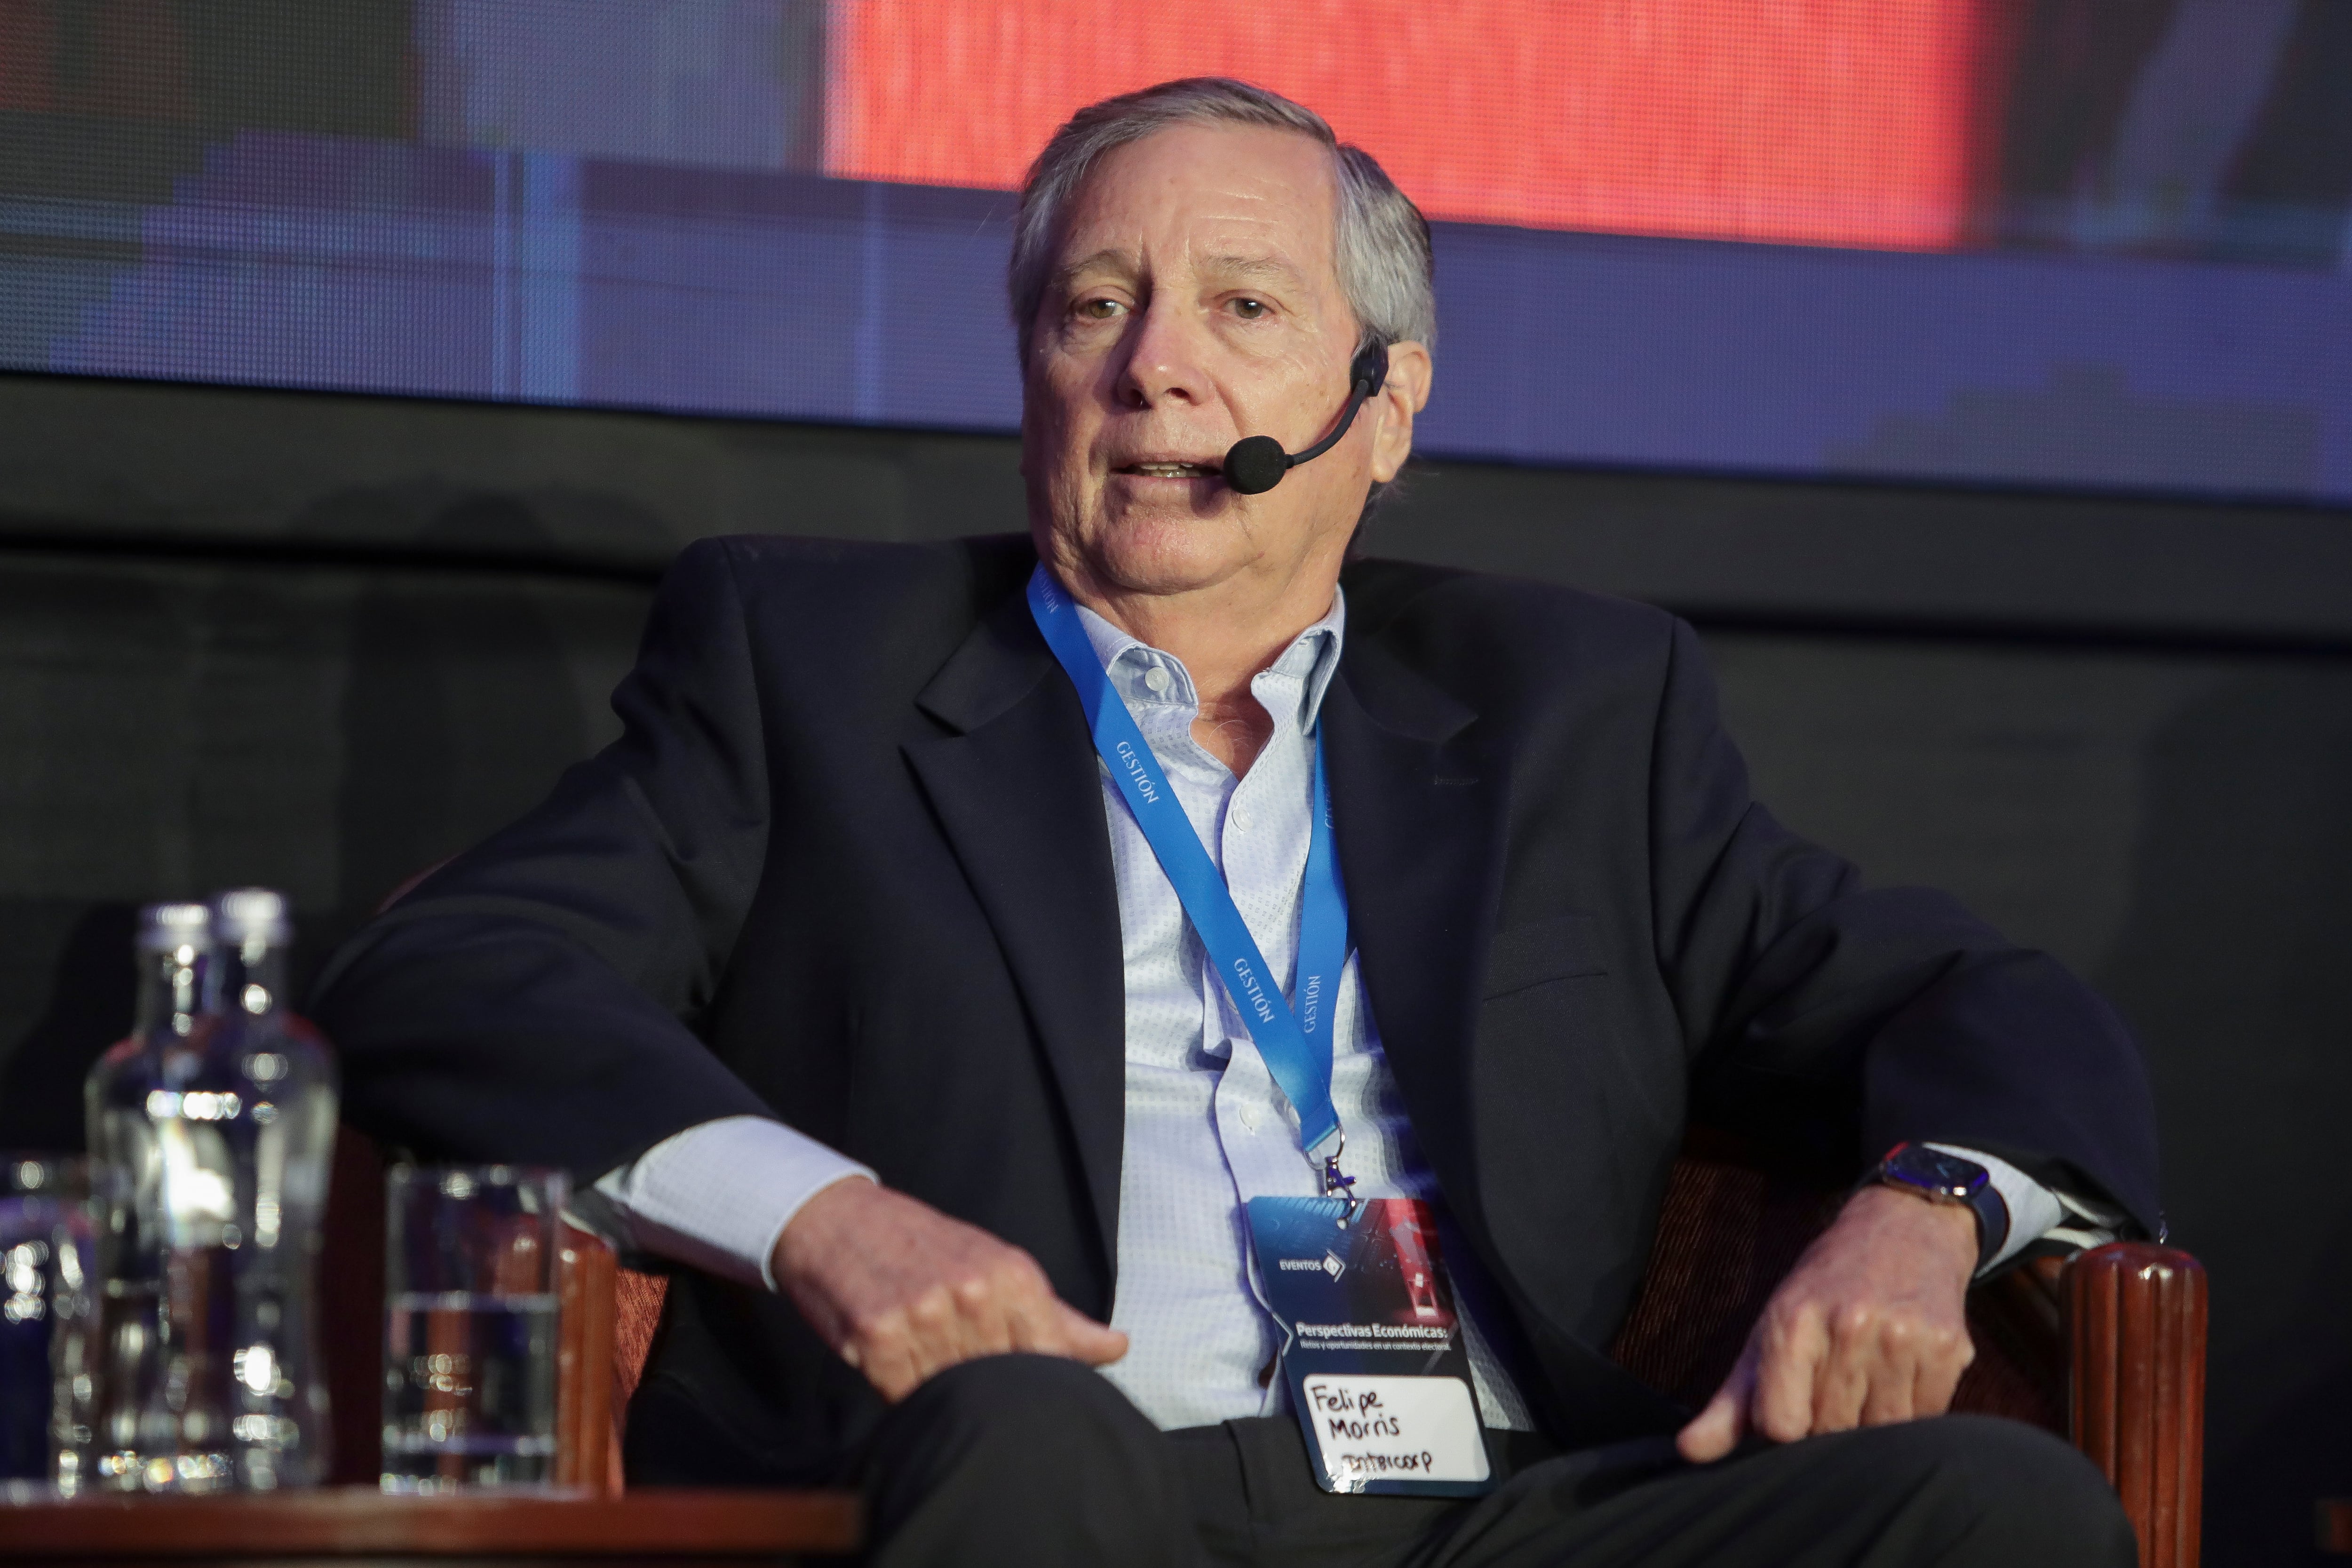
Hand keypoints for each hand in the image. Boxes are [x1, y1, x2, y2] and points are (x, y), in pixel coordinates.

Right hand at [771, 1177, 1128, 1401]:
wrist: (837, 1220)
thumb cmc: (923, 1245)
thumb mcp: (996, 1266)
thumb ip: (1057, 1318)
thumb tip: (1118, 1347)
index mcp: (1012, 1276)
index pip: (1049, 1359)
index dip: (1037, 1384)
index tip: (1022, 1388)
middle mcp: (973, 1293)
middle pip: (1000, 1381)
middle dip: (985, 1391)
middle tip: (964, 1371)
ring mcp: (924, 1314)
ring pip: (952, 1392)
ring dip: (941, 1391)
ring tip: (926, 1359)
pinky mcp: (878, 1337)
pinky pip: (905, 1394)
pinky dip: (902, 1390)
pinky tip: (897, 1363)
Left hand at [1676, 1184, 1977, 1462]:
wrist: (1904, 1227)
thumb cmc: (1826, 1286)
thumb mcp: (1770, 1329)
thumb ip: (1731, 1401)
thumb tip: (1689, 1452)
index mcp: (1792, 1323)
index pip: (1780, 1425)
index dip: (1786, 1427)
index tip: (1794, 1407)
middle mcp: (1847, 1328)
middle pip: (1832, 1431)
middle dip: (1831, 1422)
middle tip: (1836, 1382)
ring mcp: (1901, 1338)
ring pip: (1883, 1432)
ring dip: (1875, 1419)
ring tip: (1870, 1376)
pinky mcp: (1949, 1348)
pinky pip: (1927, 1418)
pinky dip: (1915, 1409)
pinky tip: (1904, 1373)